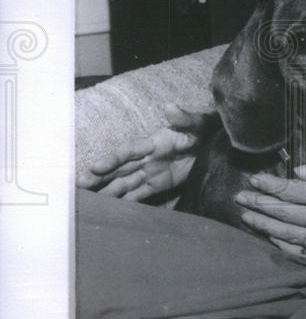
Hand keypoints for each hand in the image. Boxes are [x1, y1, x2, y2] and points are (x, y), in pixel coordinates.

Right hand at [76, 103, 217, 200]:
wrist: (214, 142)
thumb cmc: (206, 128)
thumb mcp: (199, 122)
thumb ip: (185, 118)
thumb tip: (170, 106)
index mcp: (154, 142)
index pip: (130, 151)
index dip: (113, 158)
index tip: (95, 166)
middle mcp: (147, 158)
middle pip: (119, 170)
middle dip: (99, 178)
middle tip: (77, 188)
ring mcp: (150, 172)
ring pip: (123, 183)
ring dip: (106, 192)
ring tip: (86, 202)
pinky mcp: (158, 185)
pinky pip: (139, 195)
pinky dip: (125, 203)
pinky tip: (110, 211)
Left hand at [235, 159, 305, 265]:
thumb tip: (300, 171)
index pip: (295, 191)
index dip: (270, 185)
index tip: (253, 179)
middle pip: (289, 215)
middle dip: (261, 204)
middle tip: (240, 198)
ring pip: (296, 237)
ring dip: (268, 227)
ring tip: (249, 217)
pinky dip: (291, 248)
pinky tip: (276, 239)